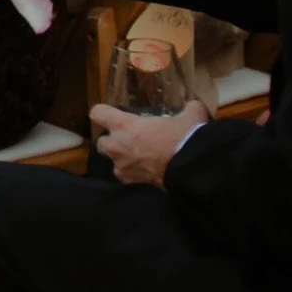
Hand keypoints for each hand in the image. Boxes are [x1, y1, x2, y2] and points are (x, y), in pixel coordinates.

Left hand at [90, 100, 208, 186]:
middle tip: (130, 141)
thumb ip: (189, 109)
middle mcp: (117, 146)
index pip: (97, 113)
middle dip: (112, 142)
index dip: (104, 114)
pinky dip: (135, 176)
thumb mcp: (190, 117)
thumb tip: (194, 107)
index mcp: (123, 125)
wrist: (193, 171)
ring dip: (123, 161)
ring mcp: (122, 167)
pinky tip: (148, 174)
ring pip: (114, 163)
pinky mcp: (132, 184)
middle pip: (101, 142)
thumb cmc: (185, 139)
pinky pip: (127, 179)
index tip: (112, 116)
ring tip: (141, 160)